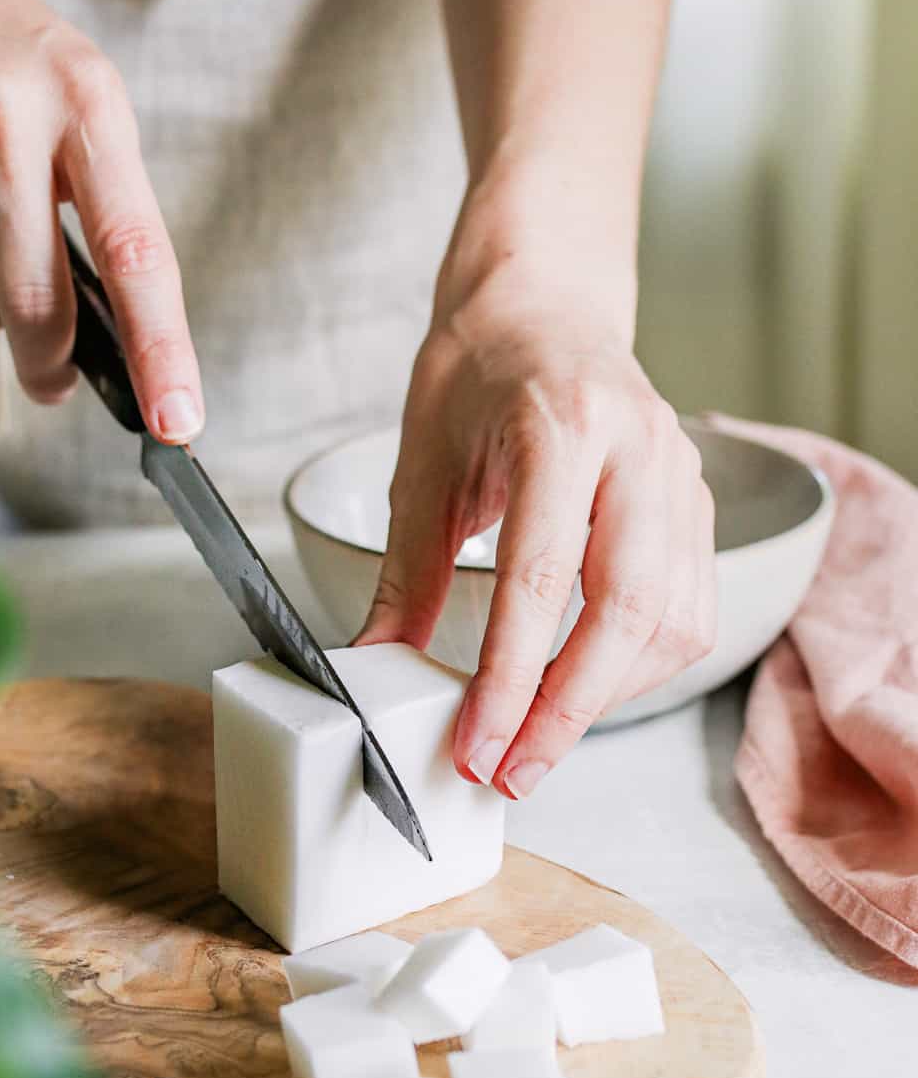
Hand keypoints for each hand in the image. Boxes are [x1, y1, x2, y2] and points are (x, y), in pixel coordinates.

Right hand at [0, 0, 202, 440]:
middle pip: (34, 304)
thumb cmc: (12, 46)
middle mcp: (6, 119)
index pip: (137, 255)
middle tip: (58, 381)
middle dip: (50, 362)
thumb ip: (105, 202)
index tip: (177, 419)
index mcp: (88, 104)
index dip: (159, 350)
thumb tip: (121, 330)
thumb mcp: (86, 99)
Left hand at [357, 203, 715, 797]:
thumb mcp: (423, 464)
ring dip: (606, 698)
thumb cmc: (477, 371)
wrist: (544, 306)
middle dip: (568, 710)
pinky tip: (586, 687)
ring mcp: (681, 476)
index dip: (510, 677)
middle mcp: (640, 449)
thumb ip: (406, 573)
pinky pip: (689, 608)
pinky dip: (639, 667)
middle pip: (628, 612)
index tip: (476, 745)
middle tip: (512, 771)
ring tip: (538, 738)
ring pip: (672, 621)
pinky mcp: (698, 503)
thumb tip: (378, 667)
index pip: (542, 577)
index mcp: (562, 425)